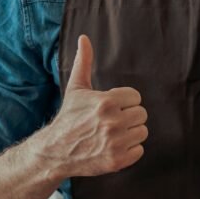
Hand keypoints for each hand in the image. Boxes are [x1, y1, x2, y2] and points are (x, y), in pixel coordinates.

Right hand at [36, 35, 147, 178]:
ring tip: (113, 134)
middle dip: (129, 117)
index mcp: (106, 101)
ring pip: (142, 132)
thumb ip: (84, 62)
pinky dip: (129, 150)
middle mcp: (112, 121)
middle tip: (112, 122)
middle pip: (142, 114)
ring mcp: (116, 142)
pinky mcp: (117, 160)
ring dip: (131, 133)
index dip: (124, 102)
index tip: (111, 108)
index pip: (136, 98)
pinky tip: (114, 147)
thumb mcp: (76, 88)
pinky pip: (139, 150)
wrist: (56, 151)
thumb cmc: (69, 118)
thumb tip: (84, 38)